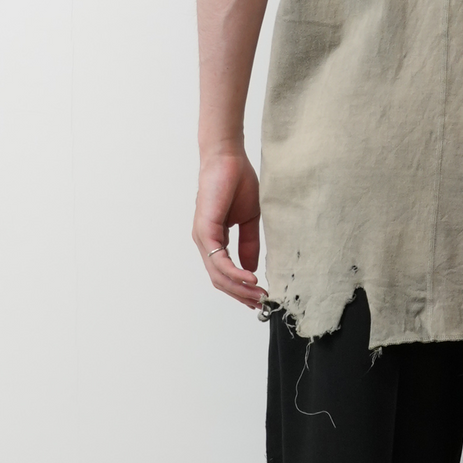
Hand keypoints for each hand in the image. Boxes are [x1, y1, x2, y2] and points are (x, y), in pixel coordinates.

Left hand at [192, 151, 267, 309]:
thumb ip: (249, 244)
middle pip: (219, 280)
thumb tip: (251, 269)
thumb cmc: (237, 182)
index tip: (259, 297)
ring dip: (239, 288)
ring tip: (258, 295)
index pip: (224, 272)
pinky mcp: (205, 230)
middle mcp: (204, 242)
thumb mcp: (250, 219)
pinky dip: (234, 272)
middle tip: (260, 303)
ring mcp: (202, 237)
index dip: (241, 288)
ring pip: (218, 274)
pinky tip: (249, 278)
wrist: (228, 159)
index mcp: (214, 239)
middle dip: (240, 295)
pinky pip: (218, 260)